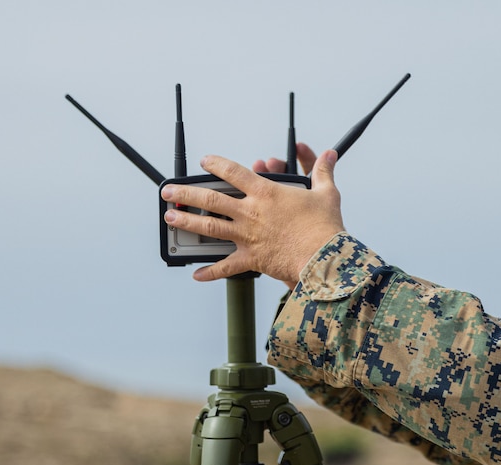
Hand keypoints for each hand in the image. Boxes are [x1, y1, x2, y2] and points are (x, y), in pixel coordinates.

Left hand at [161, 145, 343, 285]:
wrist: (323, 257)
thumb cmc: (325, 227)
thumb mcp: (327, 193)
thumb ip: (323, 171)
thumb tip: (330, 155)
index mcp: (266, 194)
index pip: (234, 172)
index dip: (216, 163)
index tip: (205, 160)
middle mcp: (251, 213)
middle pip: (210, 198)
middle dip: (186, 193)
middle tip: (170, 191)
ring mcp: (247, 236)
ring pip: (210, 226)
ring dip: (187, 221)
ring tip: (171, 217)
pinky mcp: (251, 259)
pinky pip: (226, 266)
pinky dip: (210, 271)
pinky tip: (196, 273)